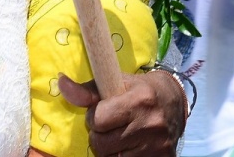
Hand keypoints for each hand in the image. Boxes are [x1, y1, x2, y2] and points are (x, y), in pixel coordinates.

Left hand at [59, 71, 183, 155]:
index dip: (95, 117)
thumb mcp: (115, 83)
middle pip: (102, 144)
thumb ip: (87, 90)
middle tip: (111, 126)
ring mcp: (158, 146)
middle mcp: (150, 125)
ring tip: (121, 136)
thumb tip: (60, 83)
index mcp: (139, 100)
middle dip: (100, 135)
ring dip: (111, 150)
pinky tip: (130, 147)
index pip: (98, 119)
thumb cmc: (138, 91)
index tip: (103, 112)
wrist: (173, 103)